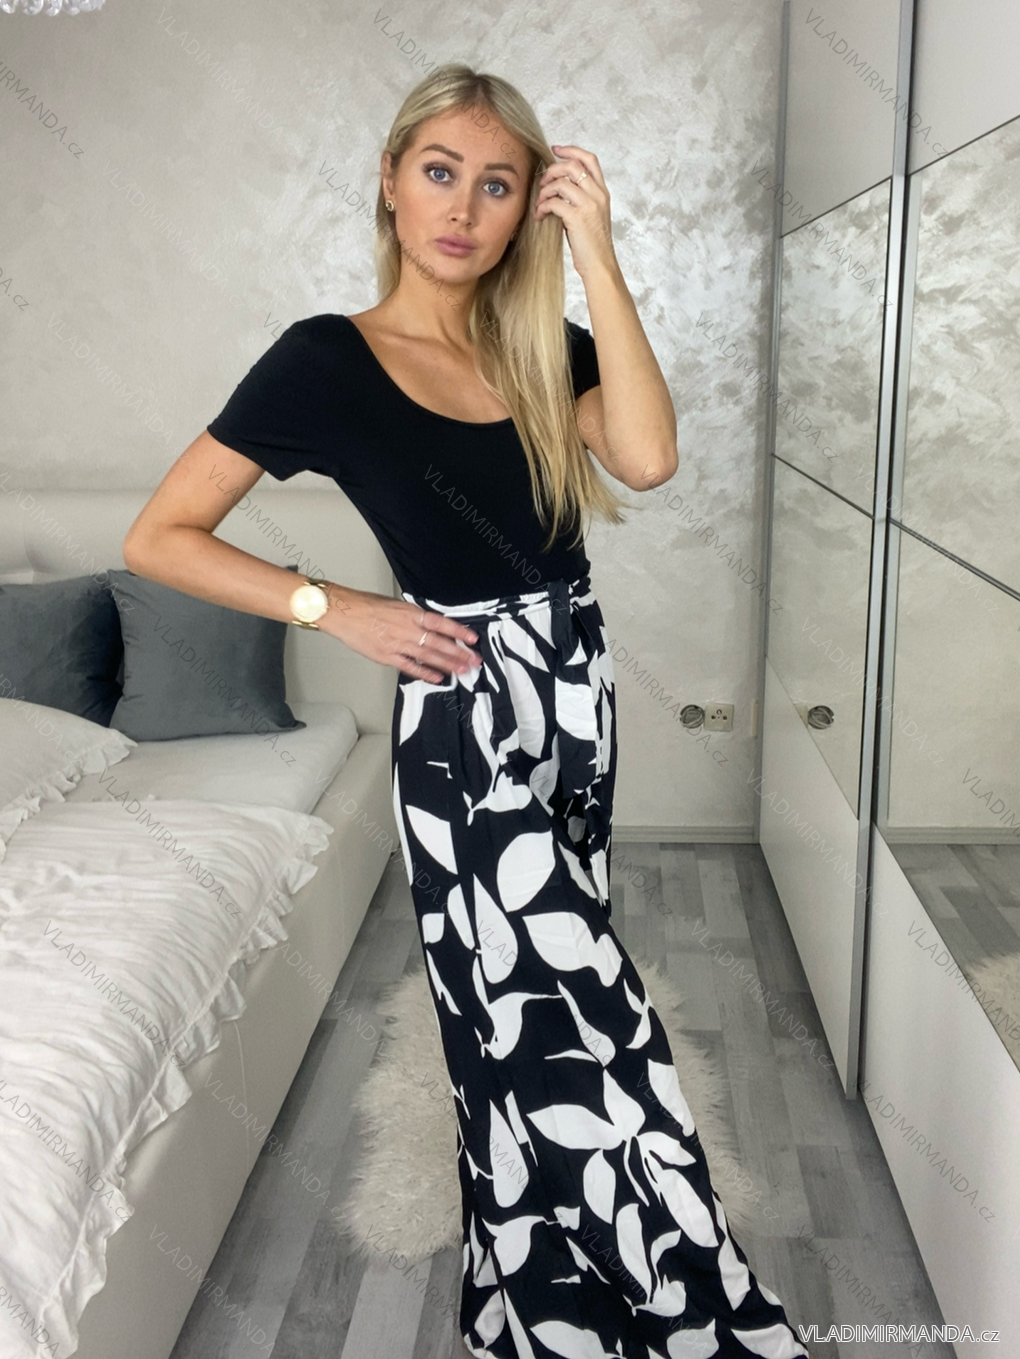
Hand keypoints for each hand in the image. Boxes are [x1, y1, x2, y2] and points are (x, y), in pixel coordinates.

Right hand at [318, 584, 482, 684]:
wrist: (344, 613)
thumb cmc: (366, 606)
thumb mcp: (395, 605)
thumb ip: (413, 616)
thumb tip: (430, 624)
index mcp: (411, 613)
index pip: (442, 623)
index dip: (459, 631)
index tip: (472, 639)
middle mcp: (408, 629)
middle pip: (440, 643)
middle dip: (459, 653)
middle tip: (474, 661)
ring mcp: (399, 644)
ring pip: (429, 656)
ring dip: (448, 664)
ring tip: (463, 670)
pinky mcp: (388, 656)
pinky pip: (411, 667)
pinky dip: (425, 673)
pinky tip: (438, 678)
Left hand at [534, 144, 618, 279]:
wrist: (600, 266)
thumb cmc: (592, 246)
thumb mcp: (590, 216)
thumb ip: (580, 199)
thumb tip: (558, 187)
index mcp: (602, 192)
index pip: (589, 159)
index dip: (571, 150)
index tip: (555, 149)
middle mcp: (598, 195)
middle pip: (572, 166)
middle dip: (552, 171)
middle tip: (542, 183)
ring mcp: (589, 206)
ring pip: (561, 183)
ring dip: (544, 192)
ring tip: (540, 204)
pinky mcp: (578, 218)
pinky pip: (553, 203)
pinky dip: (542, 208)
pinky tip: (539, 216)